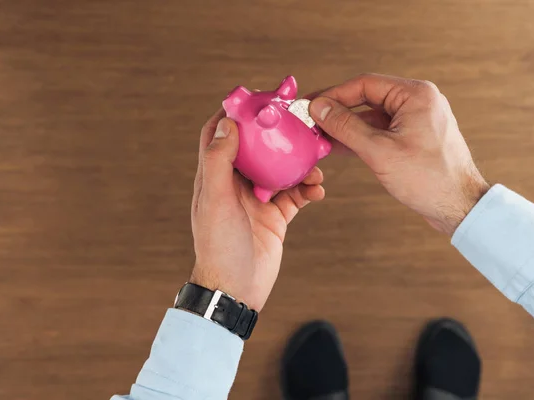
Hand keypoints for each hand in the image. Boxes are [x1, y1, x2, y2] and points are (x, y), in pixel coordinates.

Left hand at [190, 109, 324, 310]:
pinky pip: (295, 195)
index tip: (255, 99)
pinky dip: (308, 190)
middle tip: (297, 121)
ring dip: (299, 164)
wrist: (237, 289)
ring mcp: (257, 199)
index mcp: (214, 177)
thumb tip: (227, 123)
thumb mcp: (216, 201)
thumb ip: (219, 162)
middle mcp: (235, 184)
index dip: (233, 114)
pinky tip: (319, 190)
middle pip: (257, 148)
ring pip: (281, 170)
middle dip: (276, 134)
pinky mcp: (275, 216)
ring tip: (316, 164)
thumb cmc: (219, 245)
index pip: (218, 135)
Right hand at [309, 74, 489, 234]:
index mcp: (416, 95)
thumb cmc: (428, 179)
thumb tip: (319, 108)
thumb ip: (346, 126)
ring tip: (318, 136)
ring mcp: (416, 119)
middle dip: (337, 111)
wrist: (459, 207)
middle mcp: (418, 101)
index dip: (333, 95)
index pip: (365, 84)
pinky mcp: (413, 137)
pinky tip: (337, 146)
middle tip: (310, 120)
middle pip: (367, 98)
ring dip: (346, 126)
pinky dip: (359, 138)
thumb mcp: (379, 151)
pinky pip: (380, 131)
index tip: (310, 106)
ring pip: (372, 116)